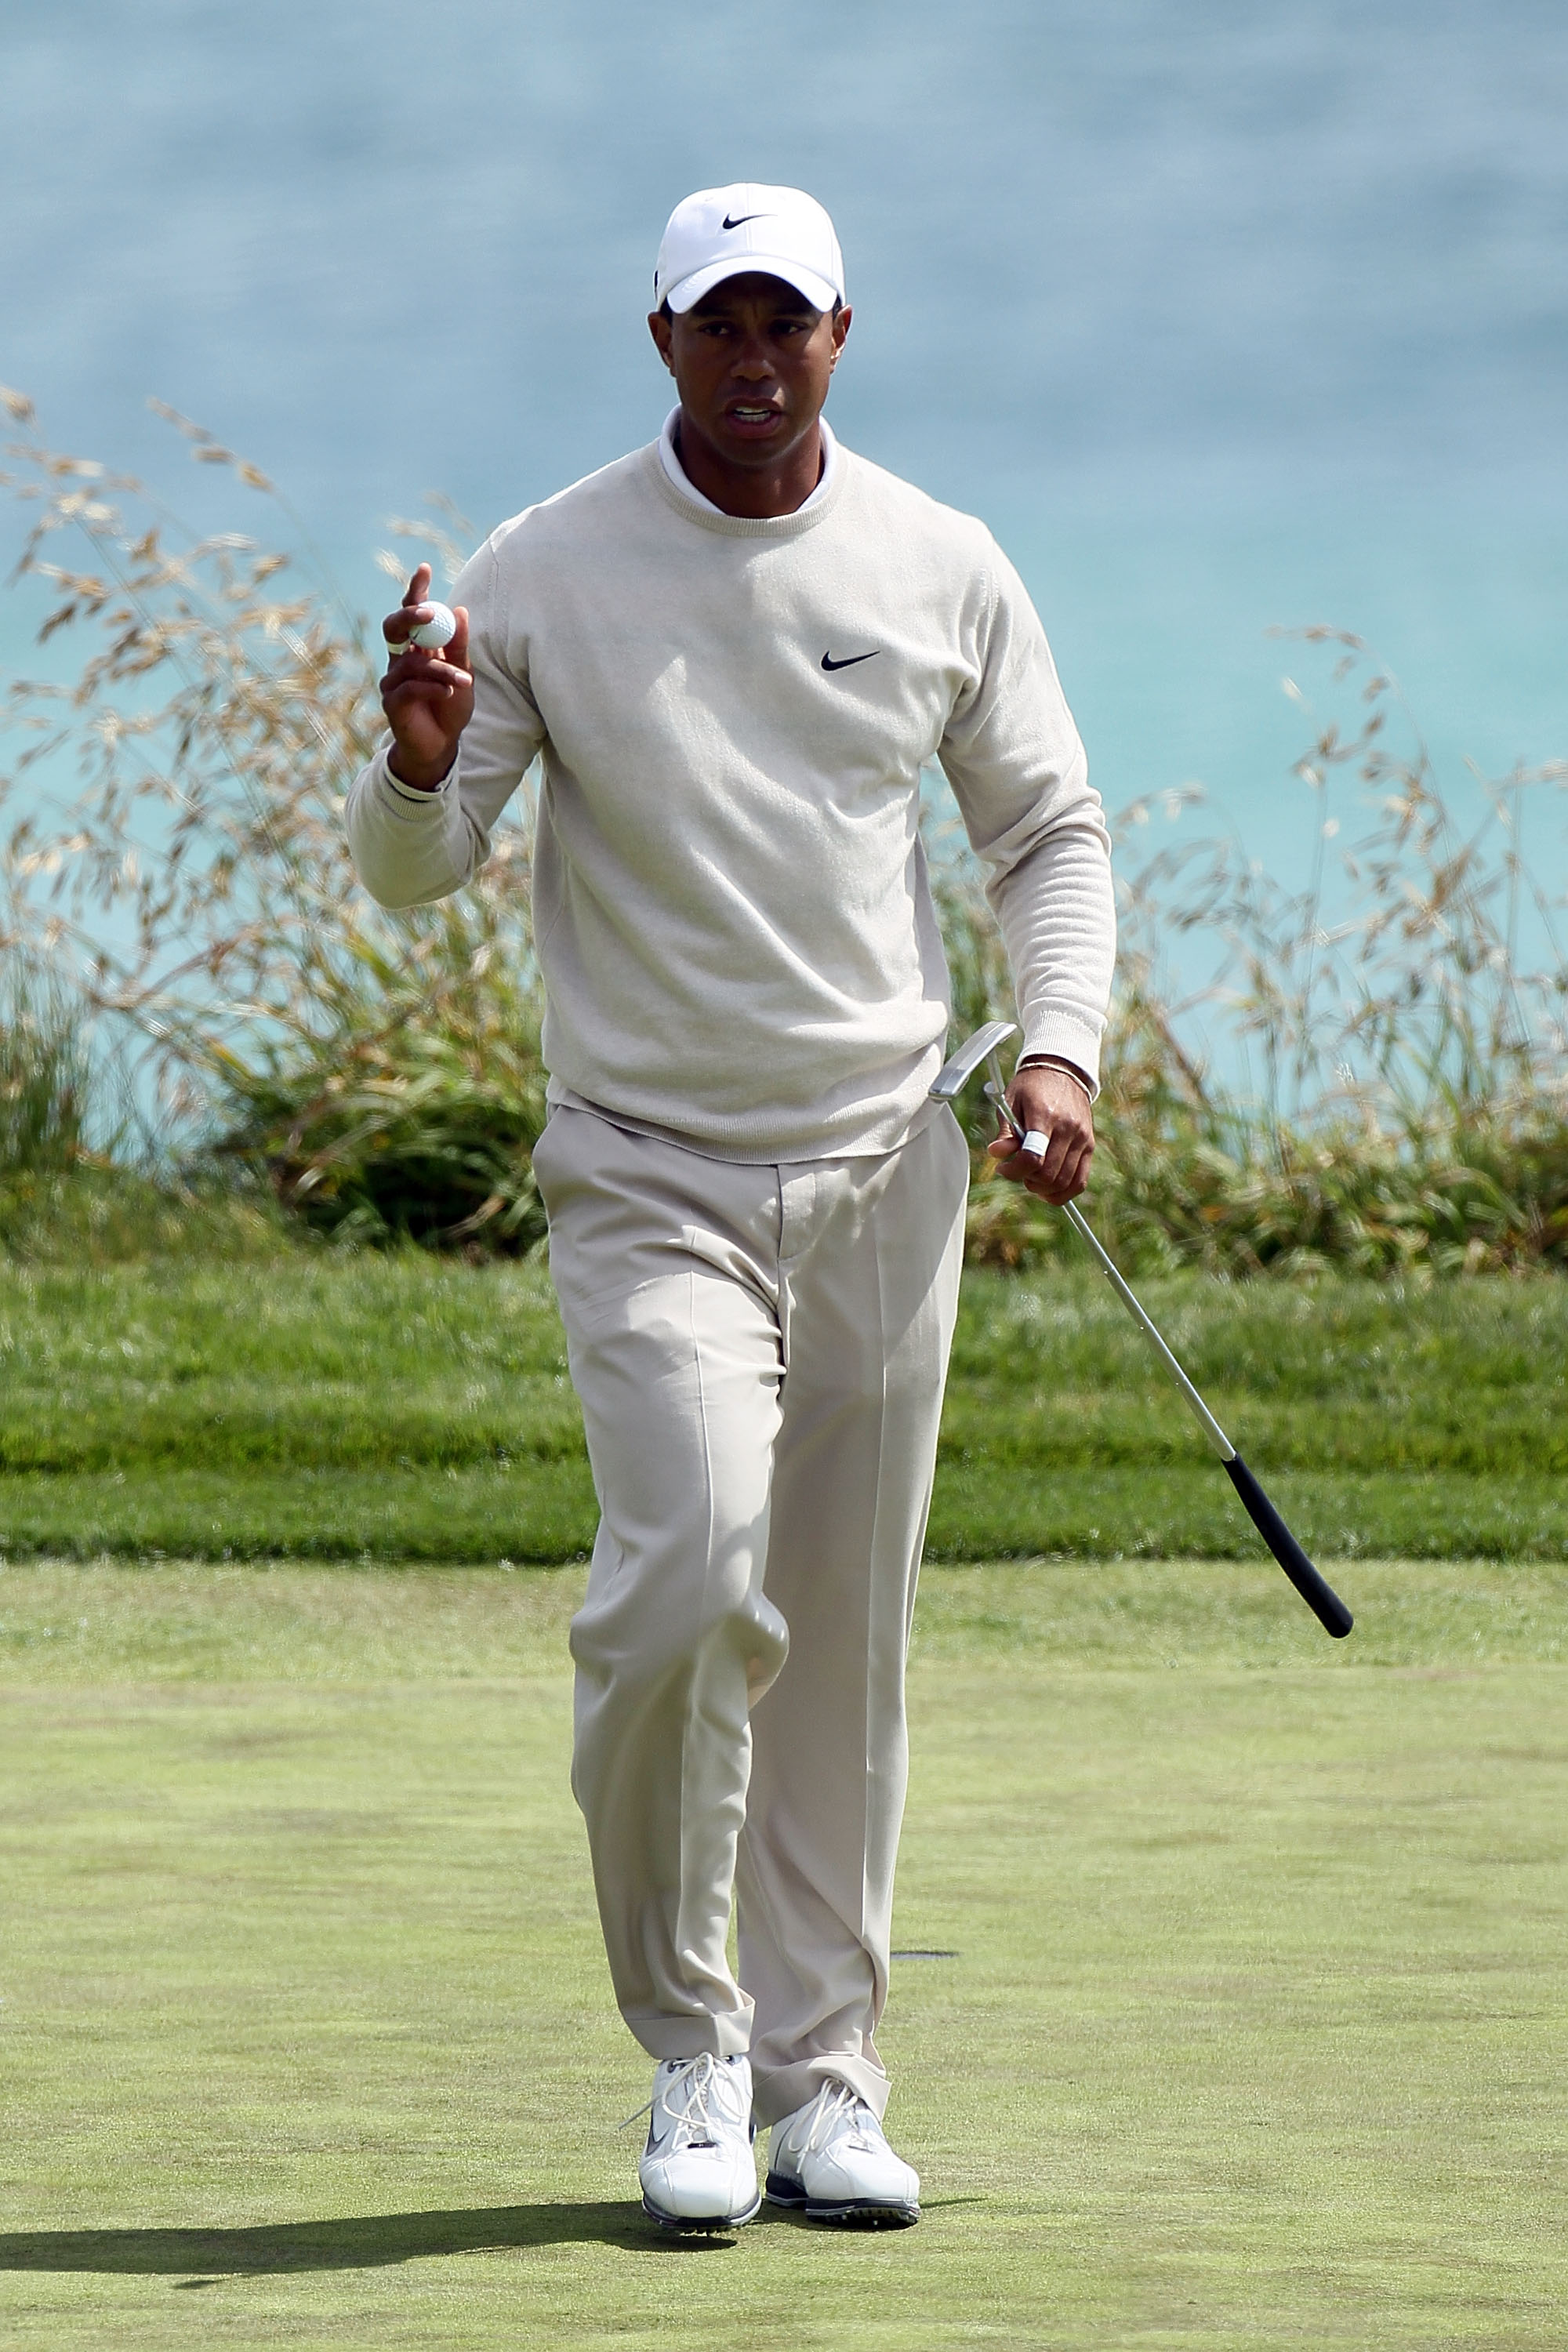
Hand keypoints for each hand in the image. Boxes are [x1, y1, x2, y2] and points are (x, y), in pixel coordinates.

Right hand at [380, 563, 472, 790]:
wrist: (441, 746)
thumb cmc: (450, 705)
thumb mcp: (463, 673)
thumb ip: (459, 645)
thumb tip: (460, 610)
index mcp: (417, 646)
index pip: (412, 612)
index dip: (415, 591)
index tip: (424, 569)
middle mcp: (400, 658)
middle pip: (394, 627)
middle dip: (409, 616)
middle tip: (427, 613)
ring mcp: (392, 680)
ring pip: (412, 662)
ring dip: (441, 669)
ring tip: (462, 681)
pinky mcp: (392, 702)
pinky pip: (409, 687)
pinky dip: (432, 687)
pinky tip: (448, 692)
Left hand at [985, 1061, 1094, 1203]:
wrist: (1063, 1071)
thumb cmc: (1031, 1088)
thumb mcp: (1011, 1102)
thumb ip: (1005, 1131)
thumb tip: (996, 1154)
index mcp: (1045, 1115)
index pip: (1032, 1157)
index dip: (1014, 1171)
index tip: (1002, 1168)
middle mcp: (1068, 1128)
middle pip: (1048, 1174)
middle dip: (1028, 1180)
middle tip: (1017, 1172)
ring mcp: (1082, 1138)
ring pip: (1064, 1182)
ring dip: (1043, 1189)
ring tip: (1031, 1178)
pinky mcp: (1090, 1145)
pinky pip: (1080, 1181)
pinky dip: (1064, 1192)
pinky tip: (1048, 1189)